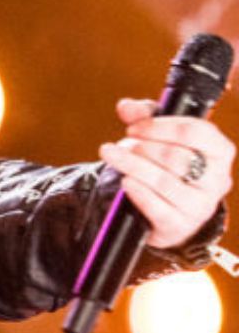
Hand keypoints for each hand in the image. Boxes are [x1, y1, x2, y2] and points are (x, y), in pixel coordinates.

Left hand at [98, 98, 234, 247]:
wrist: (168, 211)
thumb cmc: (169, 167)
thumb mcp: (161, 137)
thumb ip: (145, 118)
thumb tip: (126, 107)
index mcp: (220, 152)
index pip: (195, 131)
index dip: (159, 126)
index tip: (133, 128)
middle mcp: (217, 179)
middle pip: (176, 156)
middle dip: (141, 147)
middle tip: (120, 145)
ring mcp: (201, 205)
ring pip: (163, 181)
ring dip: (132, 165)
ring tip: (112, 156)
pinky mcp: (181, 225)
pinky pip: (157, 207)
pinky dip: (137, 191)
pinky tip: (125, 181)